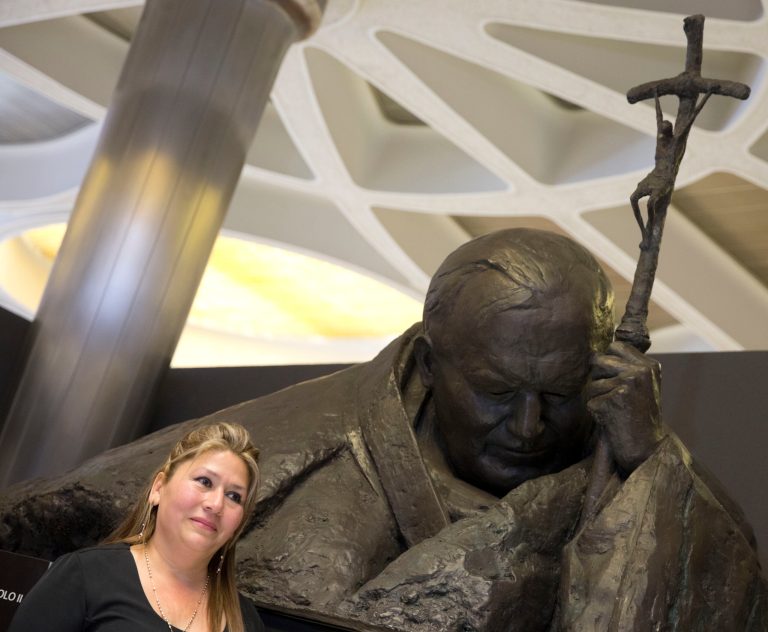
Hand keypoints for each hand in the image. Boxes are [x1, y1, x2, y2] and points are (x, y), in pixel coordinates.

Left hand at [586, 341, 663, 474]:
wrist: (648, 448)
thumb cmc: (640, 416)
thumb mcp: (642, 384)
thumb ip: (626, 365)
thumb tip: (596, 350)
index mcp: (649, 365)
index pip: (615, 346)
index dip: (608, 361)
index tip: (615, 379)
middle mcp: (640, 371)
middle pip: (598, 361)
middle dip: (599, 379)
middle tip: (614, 397)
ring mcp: (627, 385)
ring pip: (592, 383)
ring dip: (597, 399)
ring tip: (615, 411)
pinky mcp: (613, 400)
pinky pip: (590, 401)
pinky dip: (597, 413)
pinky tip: (614, 421)